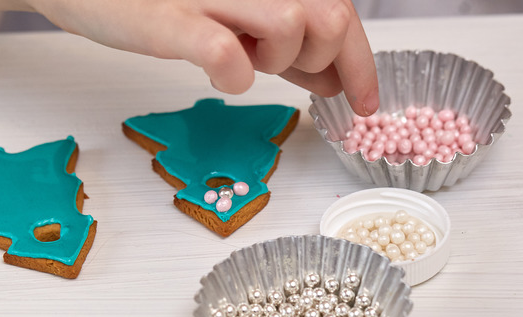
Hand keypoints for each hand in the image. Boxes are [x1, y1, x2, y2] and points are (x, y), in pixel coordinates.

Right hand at [30, 0, 379, 114]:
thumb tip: (334, 79)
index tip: (364, 101)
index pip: (340, 10)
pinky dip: (234, 74)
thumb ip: (286, 50)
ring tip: (241, 59)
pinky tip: (220, 72)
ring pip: (290, 25)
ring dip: (277, 62)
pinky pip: (225, 51)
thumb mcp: (237, 21)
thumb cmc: (158, 3)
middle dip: (321, 60)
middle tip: (285, 72)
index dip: (361, 62)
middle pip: (328, 17)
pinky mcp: (167, 20)